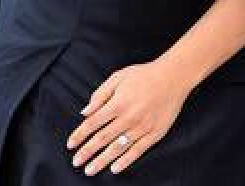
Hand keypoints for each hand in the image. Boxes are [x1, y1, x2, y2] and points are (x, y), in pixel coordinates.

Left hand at [66, 59, 190, 175]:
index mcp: (118, 103)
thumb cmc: (144, 75)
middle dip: (86, 152)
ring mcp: (142, 127)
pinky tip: (115, 168)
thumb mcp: (118, 78)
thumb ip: (100, 95)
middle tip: (76, 162)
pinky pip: (138, 151)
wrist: (174, 77)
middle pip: (102, 139)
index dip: (79, 135)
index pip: (92, 124)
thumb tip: (84, 113)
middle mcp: (128, 117)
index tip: (70, 145)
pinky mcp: (155, 133)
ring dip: (102, 161)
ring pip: (118, 148)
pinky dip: (125, 161)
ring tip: (90, 170)